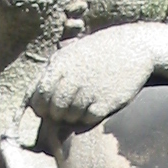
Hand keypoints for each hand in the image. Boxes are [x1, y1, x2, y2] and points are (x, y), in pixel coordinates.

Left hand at [30, 26, 155, 127]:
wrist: (135, 47)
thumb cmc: (100, 51)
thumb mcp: (72, 52)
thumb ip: (53, 72)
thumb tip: (32, 97)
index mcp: (60, 65)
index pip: (39, 97)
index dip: (41, 107)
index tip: (47, 109)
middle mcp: (72, 78)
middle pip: (53, 111)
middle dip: (57, 115)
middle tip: (67, 110)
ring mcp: (88, 91)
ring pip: (69, 117)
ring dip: (73, 116)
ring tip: (83, 105)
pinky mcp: (105, 102)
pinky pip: (87, 120)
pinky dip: (89, 117)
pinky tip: (96, 105)